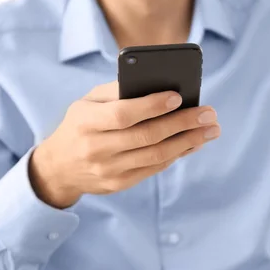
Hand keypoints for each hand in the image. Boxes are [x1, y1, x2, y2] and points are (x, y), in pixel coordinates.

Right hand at [29, 81, 220, 207]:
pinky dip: (177, 154)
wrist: (59, 167)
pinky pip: (154, 168)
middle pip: (146, 136)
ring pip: (156, 156)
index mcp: (86, 122)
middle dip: (182, 123)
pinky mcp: (118, 184)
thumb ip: (116, 91)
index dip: (152, 106)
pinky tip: (194, 142)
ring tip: (210, 129)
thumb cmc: (80, 125)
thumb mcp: (87, 103)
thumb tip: (157, 85)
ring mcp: (108, 170)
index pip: (123, 114)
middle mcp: (96, 148)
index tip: (179, 96)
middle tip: (209, 113)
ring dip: (188, 141)